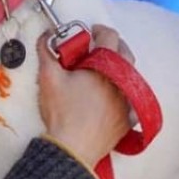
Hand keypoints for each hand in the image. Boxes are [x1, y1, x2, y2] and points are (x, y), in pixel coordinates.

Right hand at [37, 25, 133, 165]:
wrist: (72, 149)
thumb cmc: (62, 112)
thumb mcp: (48, 78)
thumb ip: (47, 52)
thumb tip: (46, 35)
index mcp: (105, 66)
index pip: (111, 37)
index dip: (100, 30)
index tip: (91, 32)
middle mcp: (122, 81)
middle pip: (125, 53)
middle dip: (113, 46)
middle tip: (98, 48)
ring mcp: (128, 101)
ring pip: (131, 76)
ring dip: (119, 69)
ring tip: (103, 71)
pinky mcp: (128, 119)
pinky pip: (132, 100)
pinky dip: (124, 93)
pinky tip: (114, 95)